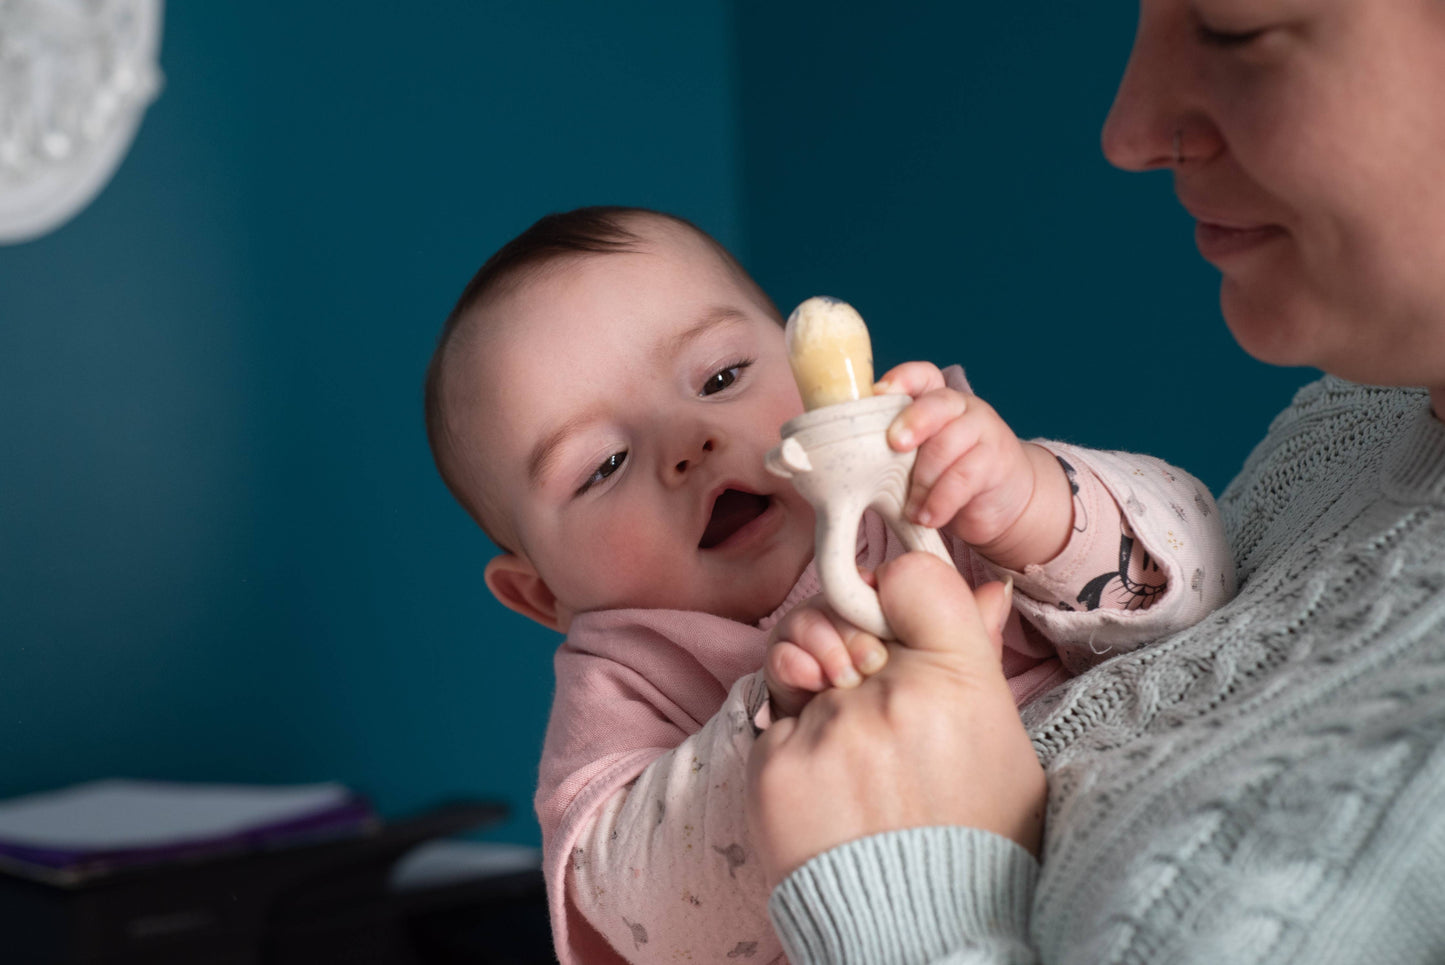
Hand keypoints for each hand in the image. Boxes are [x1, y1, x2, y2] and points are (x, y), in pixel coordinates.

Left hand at [747, 553, 1043, 887]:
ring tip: (852, 759)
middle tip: (863, 697)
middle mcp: (892, 692)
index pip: (910, 576)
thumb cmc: (972, 840)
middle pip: (841, 617)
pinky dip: (793, 749)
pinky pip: (772, 723)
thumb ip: (978, 656)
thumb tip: (986, 587)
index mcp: (959, 679)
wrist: (924, 934)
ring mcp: (830, 726)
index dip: (892, 592)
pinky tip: (827, 792)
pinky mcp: (775, 764)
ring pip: (800, 669)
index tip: (889, 619)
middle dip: (845, 650)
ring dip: (817, 701)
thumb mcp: (1000, 744)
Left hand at [876, 361, 1071, 570]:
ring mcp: (983, 432)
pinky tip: (927, 517)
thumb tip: (841, 457)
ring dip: (922, 480)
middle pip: (938, 405)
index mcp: (936, 401)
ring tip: (909, 510)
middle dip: (913, 422)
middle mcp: (961, 409)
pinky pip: (964, 478)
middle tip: (895, 445)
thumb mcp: (918, 457)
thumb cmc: (945, 476)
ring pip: (948, 445)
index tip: (878, 393)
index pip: (922, 376)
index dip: (902, 379)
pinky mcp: (996, 462)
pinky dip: (940, 501)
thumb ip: (893, 448)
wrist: (1002, 500)